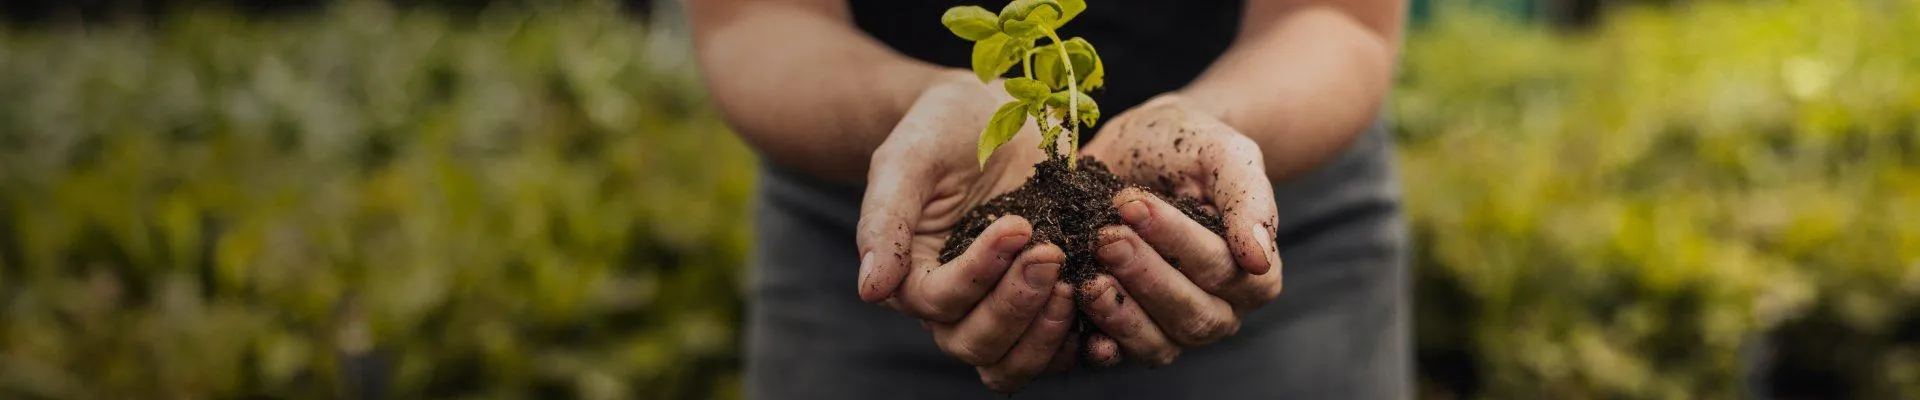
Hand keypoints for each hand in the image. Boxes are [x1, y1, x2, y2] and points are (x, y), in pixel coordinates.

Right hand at [855, 72, 1078, 391]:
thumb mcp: (906, 159)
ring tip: (1078, 282)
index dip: (978, 274)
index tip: (1017, 225)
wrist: (991, 113)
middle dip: (1016, 306)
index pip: (939, 302)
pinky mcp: (1048, 303)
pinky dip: (1084, 338)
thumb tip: (871, 290)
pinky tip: (1106, 300)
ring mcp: (1003, 309)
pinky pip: (1063, 347)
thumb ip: (884, 220)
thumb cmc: (940, 129)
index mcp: (913, 276)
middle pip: (977, 344)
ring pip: (1016, 361)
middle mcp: (956, 306)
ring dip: (1047, 333)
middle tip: (1050, 253)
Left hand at [1075, 95, 1283, 365]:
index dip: (1178, 241)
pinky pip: (1118, 353)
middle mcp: (1220, 309)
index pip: (1222, 269)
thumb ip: (1249, 199)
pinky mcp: (1129, 333)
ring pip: (1157, 343)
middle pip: (1192, 314)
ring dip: (1120, 313)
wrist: (1141, 145)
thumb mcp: (1224, 153)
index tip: (1134, 206)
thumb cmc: (1190, 146)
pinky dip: (1097, 341)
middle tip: (1106, 238)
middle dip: (1145, 276)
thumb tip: (1258, 258)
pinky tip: (1074, 317)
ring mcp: (1173, 327)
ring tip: (1086, 277)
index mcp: (1255, 273)